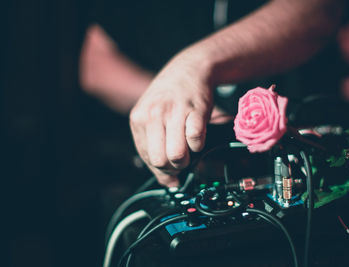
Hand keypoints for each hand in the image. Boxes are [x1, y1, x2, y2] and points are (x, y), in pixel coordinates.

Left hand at [129, 52, 213, 185]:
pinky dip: (199, 144)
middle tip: (182, 161)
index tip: (171, 175)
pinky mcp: (195, 110)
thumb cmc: (170, 96)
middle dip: (174, 168)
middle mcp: (153, 115)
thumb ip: (154, 146)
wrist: (190, 69)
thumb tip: (167, 182)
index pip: (147, 158)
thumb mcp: (152, 116)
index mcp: (139, 118)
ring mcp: (174, 112)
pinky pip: (196, 140)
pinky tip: (198, 136)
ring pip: (177, 155)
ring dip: (187, 159)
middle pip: (160, 161)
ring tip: (189, 150)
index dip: (161, 171)